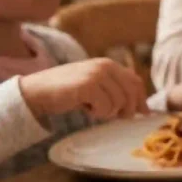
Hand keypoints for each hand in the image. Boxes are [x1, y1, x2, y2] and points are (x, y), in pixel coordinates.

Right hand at [19, 58, 148, 120]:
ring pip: (119, 102)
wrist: (38, 91)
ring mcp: (96, 74)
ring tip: (91, 107)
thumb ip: (115, 89)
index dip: (141, 99)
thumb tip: (141, 107)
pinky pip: (106, 107)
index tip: (144, 113)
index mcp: (109, 64)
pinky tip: (84, 108)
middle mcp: (105, 66)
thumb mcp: (95, 85)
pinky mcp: (88, 86)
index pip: (135, 81)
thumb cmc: (68, 91)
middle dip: (127, 110)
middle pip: (131, 93)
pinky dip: (97, 113)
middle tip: (114, 116)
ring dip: (107, 112)